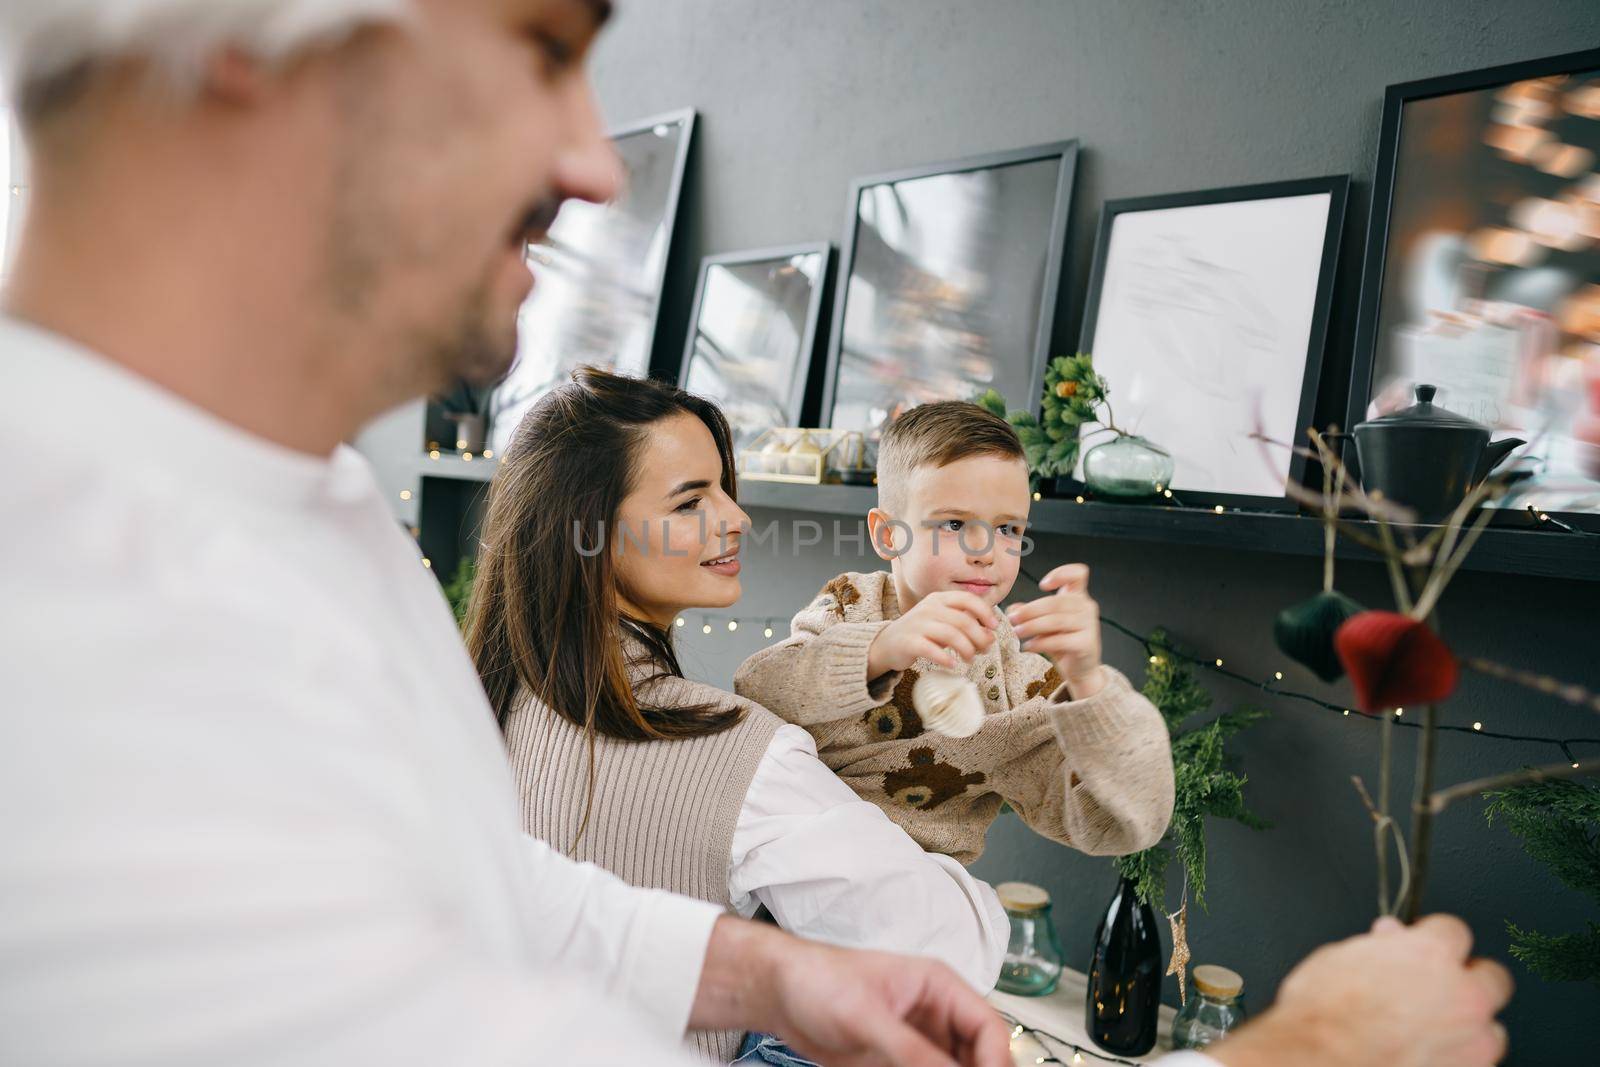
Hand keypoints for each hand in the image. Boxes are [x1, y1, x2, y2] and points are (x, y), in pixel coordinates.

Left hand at [691, 917, 1009, 1066]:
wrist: (778, 994)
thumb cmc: (817, 978)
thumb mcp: (866, 1016)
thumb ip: (910, 1049)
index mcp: (938, 987)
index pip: (987, 1027)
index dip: (996, 1060)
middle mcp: (934, 1016)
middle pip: (978, 1055)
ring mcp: (917, 1042)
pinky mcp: (897, 1062)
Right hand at [867, 590, 996, 677]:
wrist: (887, 644)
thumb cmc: (922, 633)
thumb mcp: (943, 623)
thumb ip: (965, 626)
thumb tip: (990, 636)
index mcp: (938, 599)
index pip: (967, 599)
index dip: (984, 612)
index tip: (994, 627)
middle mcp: (928, 608)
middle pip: (962, 620)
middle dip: (979, 637)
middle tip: (984, 650)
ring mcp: (917, 624)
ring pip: (950, 634)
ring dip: (966, 649)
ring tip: (970, 660)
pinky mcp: (909, 642)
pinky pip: (931, 649)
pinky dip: (945, 658)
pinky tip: (952, 665)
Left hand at [1004, 563, 1104, 697]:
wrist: (1081, 670)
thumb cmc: (1063, 643)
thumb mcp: (1044, 625)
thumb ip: (1031, 614)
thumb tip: (1012, 608)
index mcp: (1079, 597)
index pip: (1078, 574)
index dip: (1061, 574)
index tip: (1042, 585)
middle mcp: (1087, 608)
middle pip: (1057, 601)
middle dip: (1030, 610)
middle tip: (1013, 618)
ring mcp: (1089, 625)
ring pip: (1056, 620)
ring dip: (1032, 626)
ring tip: (1017, 632)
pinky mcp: (1086, 643)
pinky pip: (1059, 640)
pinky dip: (1039, 643)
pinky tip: (1027, 646)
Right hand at [1207, 914, 1511, 1066]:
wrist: (1315, 1062)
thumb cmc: (1322, 1017)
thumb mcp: (1338, 960)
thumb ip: (1377, 948)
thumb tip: (1389, 940)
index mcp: (1430, 955)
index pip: (1454, 931)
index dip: (1433, 938)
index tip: (1423, 947)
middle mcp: (1462, 996)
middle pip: (1494, 977)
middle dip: (1469, 981)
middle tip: (1438, 989)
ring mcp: (1471, 1044)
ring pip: (1491, 1031)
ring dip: (1468, 1030)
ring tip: (1431, 1035)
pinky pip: (1474, 1066)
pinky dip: (1454, 1062)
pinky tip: (1425, 1060)